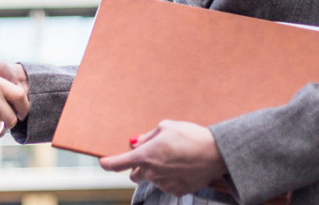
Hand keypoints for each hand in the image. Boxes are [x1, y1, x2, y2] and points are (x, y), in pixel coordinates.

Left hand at [98, 120, 227, 196]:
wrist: (215, 153)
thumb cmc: (190, 136)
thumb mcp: (166, 127)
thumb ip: (148, 136)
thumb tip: (138, 143)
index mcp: (145, 155)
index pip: (118, 164)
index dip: (108, 164)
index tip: (103, 163)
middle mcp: (152, 173)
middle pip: (134, 176)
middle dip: (138, 168)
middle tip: (151, 158)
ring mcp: (164, 184)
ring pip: (152, 180)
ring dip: (157, 172)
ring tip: (174, 159)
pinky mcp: (177, 191)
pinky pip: (167, 185)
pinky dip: (170, 178)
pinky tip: (182, 168)